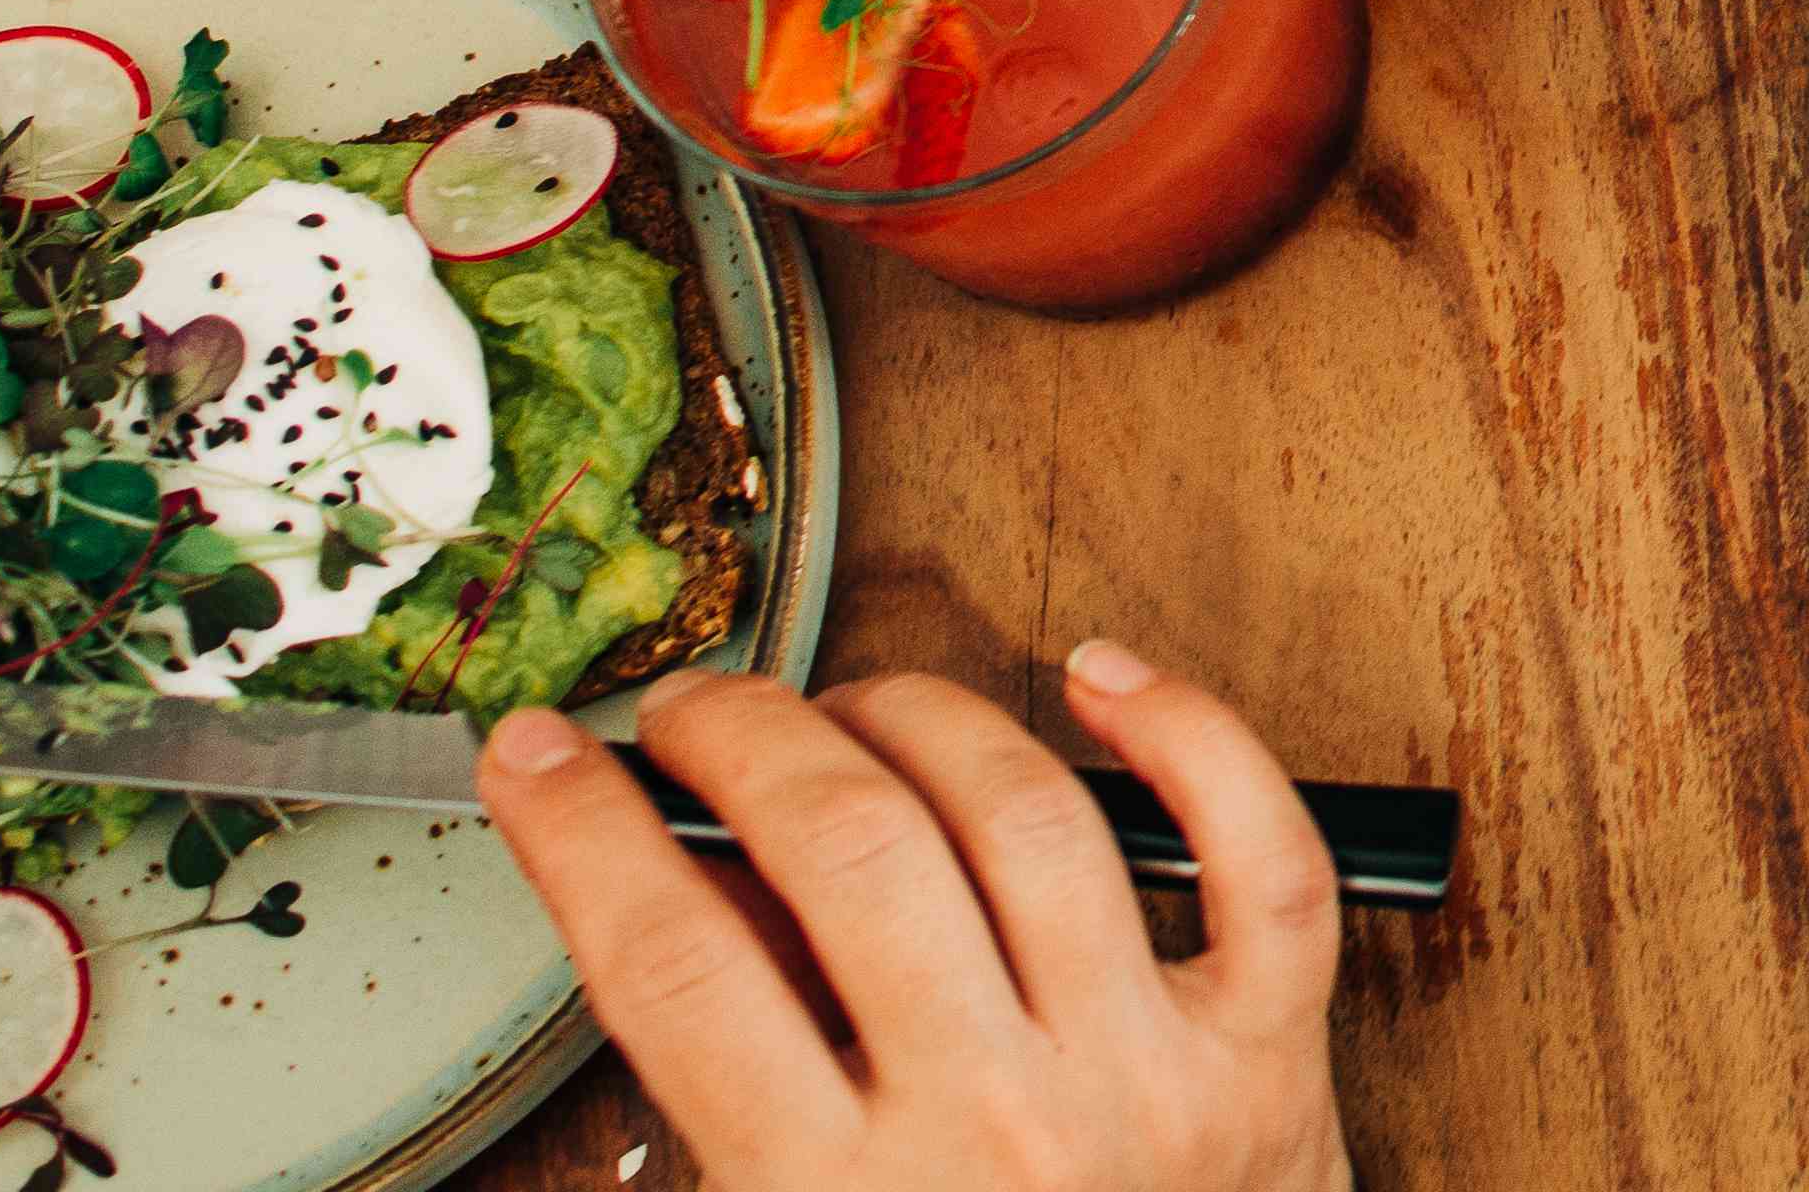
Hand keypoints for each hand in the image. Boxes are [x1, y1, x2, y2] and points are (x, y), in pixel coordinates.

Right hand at [479, 647, 1349, 1191]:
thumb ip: (726, 1093)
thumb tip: (691, 887)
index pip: (676, 965)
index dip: (585, 834)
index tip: (541, 759)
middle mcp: (993, 1128)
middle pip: (850, 850)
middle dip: (743, 740)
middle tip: (694, 715)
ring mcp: (1144, 1077)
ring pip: (1027, 813)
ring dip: (917, 719)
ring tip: (850, 711)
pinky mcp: (1267, 1053)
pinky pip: (1261, 856)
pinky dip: (1196, 739)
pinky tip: (1105, 680)